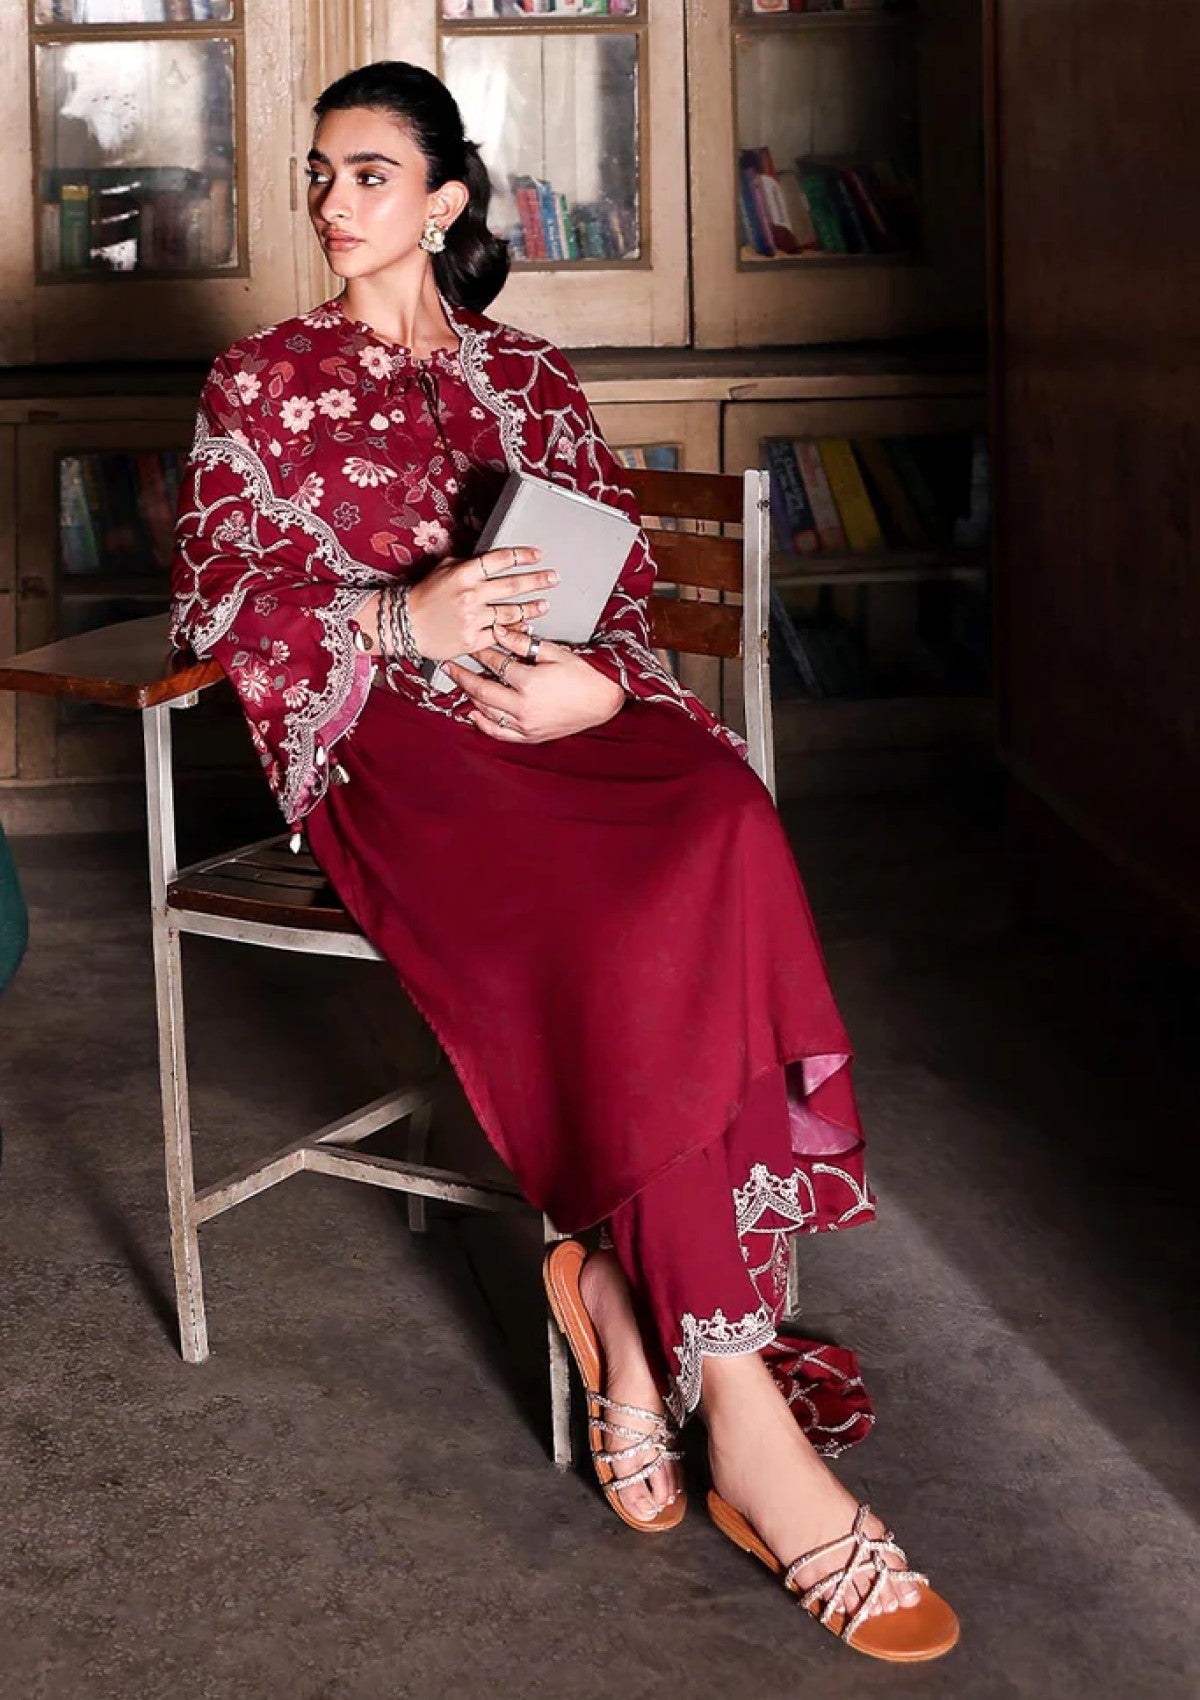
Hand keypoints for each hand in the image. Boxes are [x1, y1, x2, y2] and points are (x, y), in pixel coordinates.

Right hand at [405, 546, 558, 662]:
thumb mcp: (443, 569)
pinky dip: (515, 632)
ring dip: (532, 608)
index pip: (500, 559)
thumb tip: (492, 561)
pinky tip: (526, 627)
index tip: (537, 555)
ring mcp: (473, 619)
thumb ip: (468, 564)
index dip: (522, 555)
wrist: (405, 625)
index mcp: (464, 574)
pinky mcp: (473, 640)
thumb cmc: (423, 596)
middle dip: (538, 580)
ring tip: (544, 604)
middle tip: (553, 578)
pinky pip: (500, 636)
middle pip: (513, 586)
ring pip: (511, 613)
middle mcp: (471, 595)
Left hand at [444, 625, 625, 743]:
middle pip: (481, 689)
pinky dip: (483, 724)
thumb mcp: (555, 652)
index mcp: (529, 682)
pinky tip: (473, 714)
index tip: (470, 644)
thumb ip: (523, 643)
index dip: (480, 652)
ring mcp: (525, 724)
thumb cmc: (585, 675)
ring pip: (486, 711)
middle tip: (448, 665)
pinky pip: (499, 732)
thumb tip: (500, 630)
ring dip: (470, 697)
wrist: (604, 701)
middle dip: (462, 675)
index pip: (495, 664)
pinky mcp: (530, 736)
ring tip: (459, 684)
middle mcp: (523, 707)